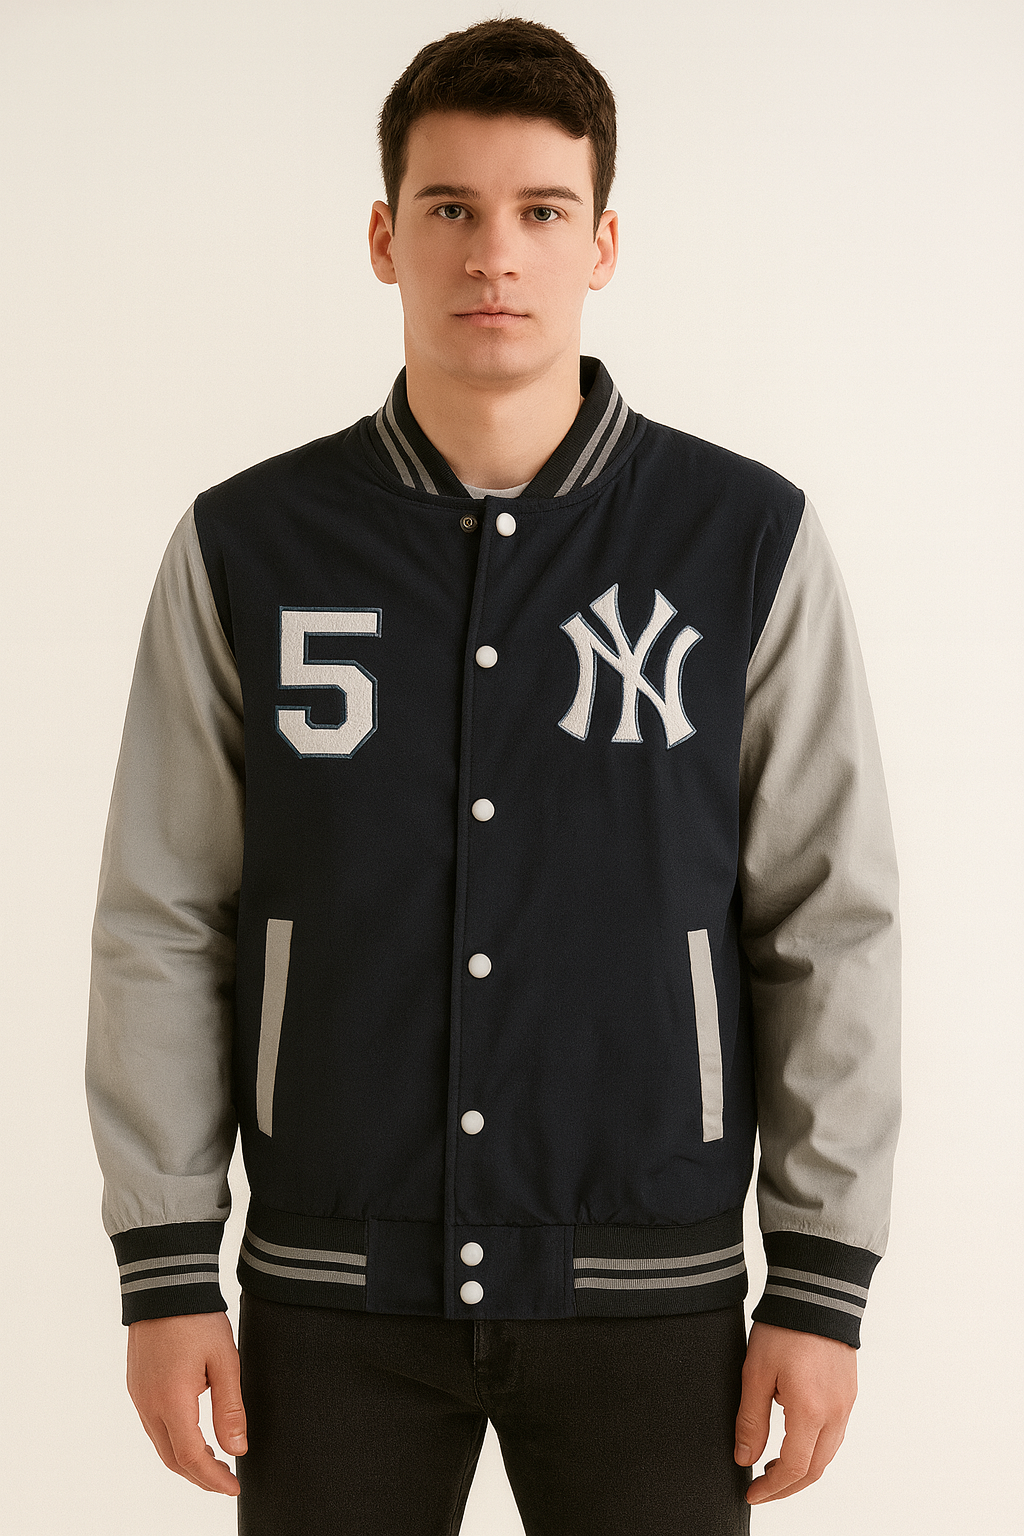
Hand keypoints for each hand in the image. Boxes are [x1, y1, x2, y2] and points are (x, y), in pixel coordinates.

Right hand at [126, 1311, 246, 1494]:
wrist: (165, 1284)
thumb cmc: (197, 1319)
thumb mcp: (224, 1361)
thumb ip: (230, 1409)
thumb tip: (237, 1449)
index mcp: (172, 1401)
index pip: (191, 1458)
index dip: (213, 1479)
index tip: (234, 1487)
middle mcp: (148, 1405)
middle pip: (172, 1459)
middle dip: (199, 1476)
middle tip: (227, 1479)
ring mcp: (138, 1396)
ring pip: (160, 1444)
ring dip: (185, 1460)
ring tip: (214, 1460)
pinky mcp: (136, 1385)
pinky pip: (152, 1425)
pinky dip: (173, 1440)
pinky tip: (192, 1434)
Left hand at [734, 1320, 856, 1503]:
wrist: (816, 1291)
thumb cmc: (784, 1328)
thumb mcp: (756, 1373)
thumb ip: (751, 1421)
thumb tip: (745, 1459)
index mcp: (811, 1412)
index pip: (794, 1468)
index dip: (771, 1488)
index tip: (751, 1493)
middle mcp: (836, 1413)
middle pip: (816, 1469)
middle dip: (788, 1486)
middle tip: (761, 1487)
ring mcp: (846, 1402)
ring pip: (828, 1452)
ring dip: (803, 1468)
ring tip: (773, 1465)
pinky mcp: (849, 1391)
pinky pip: (835, 1433)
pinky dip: (815, 1447)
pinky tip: (795, 1438)